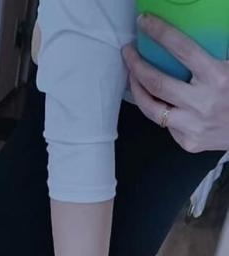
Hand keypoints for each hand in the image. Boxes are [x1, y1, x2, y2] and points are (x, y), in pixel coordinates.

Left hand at [122, 14, 228, 152]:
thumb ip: (208, 57)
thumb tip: (181, 39)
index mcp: (217, 77)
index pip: (182, 49)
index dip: (160, 33)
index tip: (144, 23)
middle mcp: (202, 103)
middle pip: (157, 83)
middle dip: (136, 65)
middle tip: (128, 53)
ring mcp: (193, 126)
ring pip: (152, 110)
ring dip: (137, 91)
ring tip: (132, 77)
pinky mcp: (188, 142)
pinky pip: (165, 125)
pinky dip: (158, 111)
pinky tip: (154, 101)